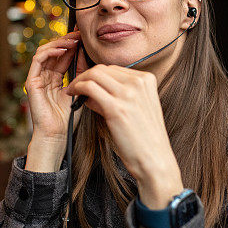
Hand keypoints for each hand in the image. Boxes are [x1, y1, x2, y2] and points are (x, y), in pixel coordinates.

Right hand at [23, 31, 87, 170]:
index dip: (73, 44)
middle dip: (67, 40)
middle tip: (80, 34)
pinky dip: (50, 51)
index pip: (63, 55)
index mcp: (55, 78)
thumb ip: (80, 72)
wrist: (58, 135)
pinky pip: (38, 59)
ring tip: (73, 39)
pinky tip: (64, 49)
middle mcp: (45, 76)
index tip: (85, 37)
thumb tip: (86, 53)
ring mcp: (37, 78)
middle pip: (53, 51)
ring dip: (60, 43)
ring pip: (45, 51)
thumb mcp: (80, 89)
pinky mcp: (31, 81)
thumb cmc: (69, 117)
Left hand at [65, 65, 183, 208]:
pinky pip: (90, 88)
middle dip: (85, 76)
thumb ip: (118, 95)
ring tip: (72, 91)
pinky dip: (78, 89)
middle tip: (75, 86)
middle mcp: (139, 82)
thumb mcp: (137, 108)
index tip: (87, 83)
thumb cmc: (145, 138)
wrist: (155, 159)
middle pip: (103, 69)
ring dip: (79, 81)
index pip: (114, 69)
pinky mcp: (116, 107)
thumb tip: (92, 91)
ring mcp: (128, 94)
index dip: (97, 75)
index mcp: (147, 80)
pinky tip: (74, 97)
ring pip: (94, 75)